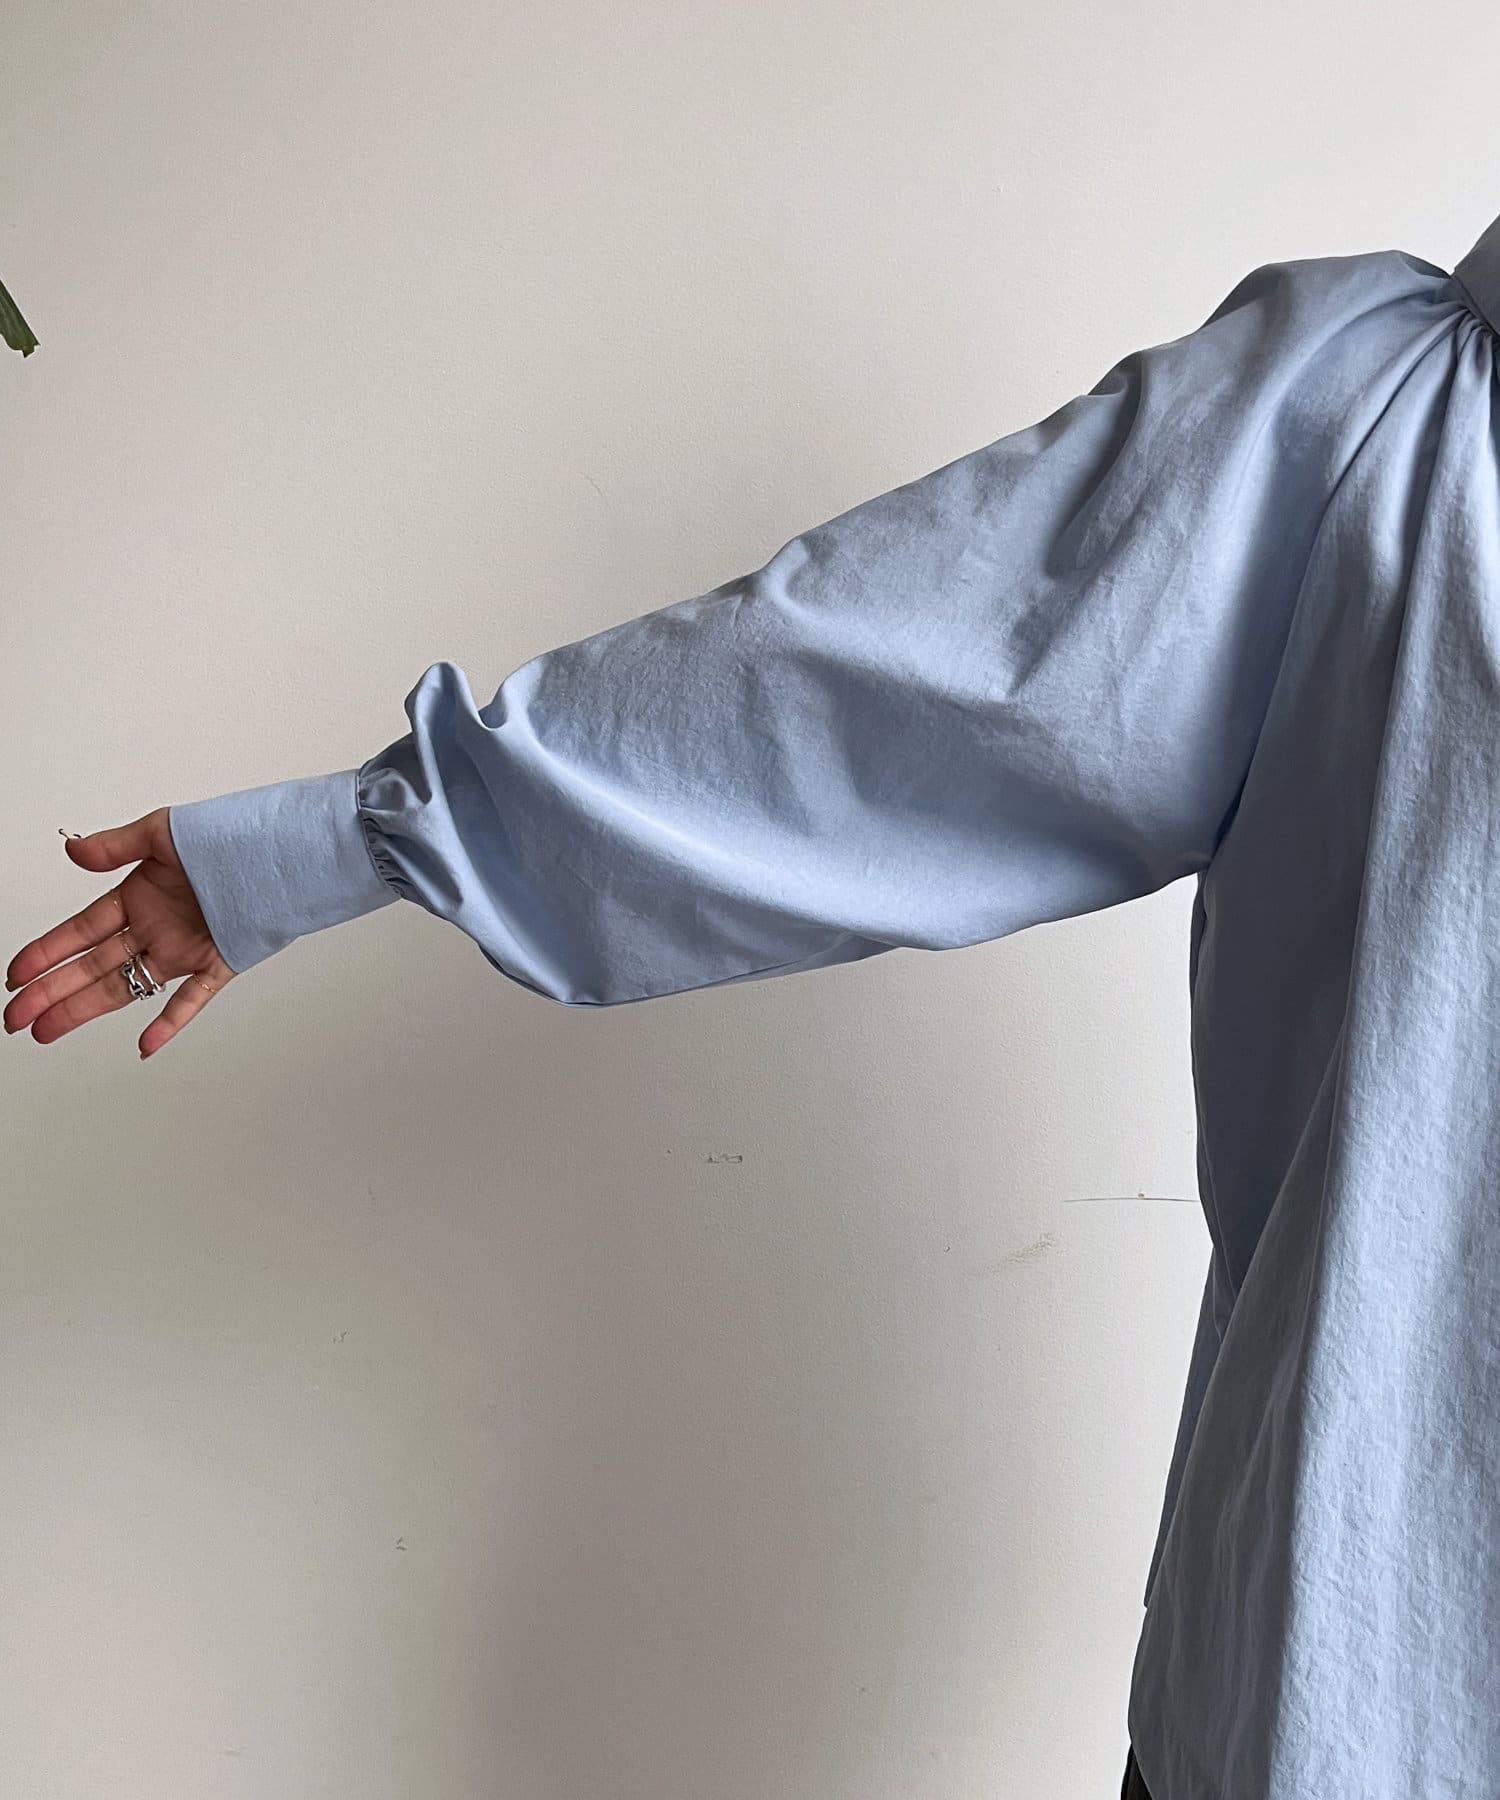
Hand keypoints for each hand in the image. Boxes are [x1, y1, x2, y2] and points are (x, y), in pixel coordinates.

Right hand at [4, 808, 234, 1058]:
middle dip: (51, 992)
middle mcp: (156, 928)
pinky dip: (170, 1022)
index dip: (45, 953)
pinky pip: (191, 1000)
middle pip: (92, 966)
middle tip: (16, 1017)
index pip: (79, 932)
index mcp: (138, 896)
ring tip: (49, 1031)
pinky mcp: (218, 964)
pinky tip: (146, 1046)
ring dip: (86, 1009)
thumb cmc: (228, 836)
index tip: (15, 976)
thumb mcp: (163, 833)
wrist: (283, 852)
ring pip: (125, 986)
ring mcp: (184, 949)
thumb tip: (73, 849)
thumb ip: (117, 846)